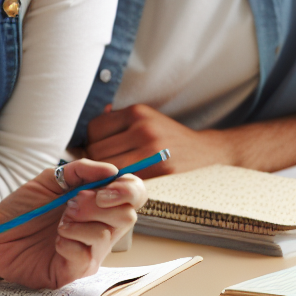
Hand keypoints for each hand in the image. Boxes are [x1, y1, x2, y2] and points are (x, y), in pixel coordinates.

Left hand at [0, 159, 146, 288]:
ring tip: (58, 223)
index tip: (104, 189)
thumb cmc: (23, 208)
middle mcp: (100, 227)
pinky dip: (69, 243)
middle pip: (127, 216)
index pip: (132, 195)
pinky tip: (55, 241)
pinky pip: (85, 255)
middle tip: (70, 204)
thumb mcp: (49, 180)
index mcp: (97, 203)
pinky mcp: (76, 270)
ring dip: (78, 223)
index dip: (128, 190)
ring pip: (107, 236)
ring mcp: (91, 251)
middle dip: (97, 205)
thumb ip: (79, 171)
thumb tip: (111, 170)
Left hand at [86, 103, 233, 175]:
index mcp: (136, 112)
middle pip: (98, 150)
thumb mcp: (144, 117)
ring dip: (106, 174)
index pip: (94, 129)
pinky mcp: (162, 171)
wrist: (205, 151)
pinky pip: (127, 179)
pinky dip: (120, 182)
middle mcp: (144, 129)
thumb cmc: (167, 135)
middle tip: (101, 166)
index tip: (96, 148)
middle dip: (95, 160)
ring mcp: (153, 151)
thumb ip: (117, 119)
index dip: (90, 141)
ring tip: (111, 175)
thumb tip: (98, 115)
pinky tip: (124, 181)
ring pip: (109, 168)